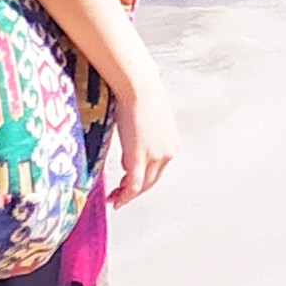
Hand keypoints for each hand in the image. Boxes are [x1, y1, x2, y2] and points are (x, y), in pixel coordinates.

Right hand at [110, 78, 178, 205]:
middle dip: (134, 191)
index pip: (157, 169)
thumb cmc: (139, 93)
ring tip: (114, 199)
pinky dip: (124, 196)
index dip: (143, 180)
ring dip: (127, 195)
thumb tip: (130, 143)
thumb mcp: (146, 117)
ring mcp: (155, 156)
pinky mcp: (140, 157)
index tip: (128, 184)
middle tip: (119, 197)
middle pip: (151, 181)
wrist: (138, 85)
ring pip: (142, 185)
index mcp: (171, 142)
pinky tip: (115, 200)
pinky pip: (133, 185)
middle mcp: (167, 152)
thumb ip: (142, 134)